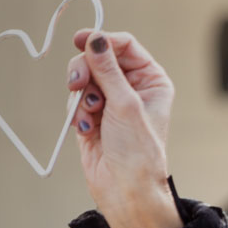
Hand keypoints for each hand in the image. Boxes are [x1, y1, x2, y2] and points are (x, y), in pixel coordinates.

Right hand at [67, 30, 178, 227]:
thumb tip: (94, 39)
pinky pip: (75, 100)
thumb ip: (107, 69)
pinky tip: (87, 129)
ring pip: (83, 77)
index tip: (81, 40)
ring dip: (81, 94)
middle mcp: (133, 88)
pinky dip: (77, 112)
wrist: (125, 189)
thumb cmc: (137, 151)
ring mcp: (111, 102)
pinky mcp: (92, 115)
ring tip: (90, 114)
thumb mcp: (125, 104)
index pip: (125, 46)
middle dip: (85, 70)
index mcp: (152, 81)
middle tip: (77, 83)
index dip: (102, 40)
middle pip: (98, 58)